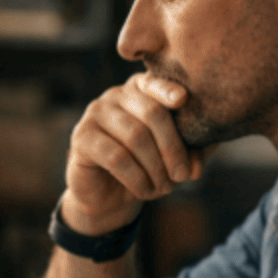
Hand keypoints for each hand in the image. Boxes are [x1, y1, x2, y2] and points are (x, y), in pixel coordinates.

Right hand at [62, 74, 204, 234]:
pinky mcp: (82, 137)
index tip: (182, 100)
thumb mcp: (175, 157)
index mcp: (141, 90)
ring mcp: (95, 114)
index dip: (167, 89)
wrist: (109, 195)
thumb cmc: (146, 168)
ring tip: (164, 188)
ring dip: (156, 168)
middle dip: (173, 147)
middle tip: (182, 175)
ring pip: (136, 136)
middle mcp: (116, 95)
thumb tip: (195, 167)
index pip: (155, 82)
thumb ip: (193, 152)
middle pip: (152, 112)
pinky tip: (145, 191)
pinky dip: (137, 178)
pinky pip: (117, 157)